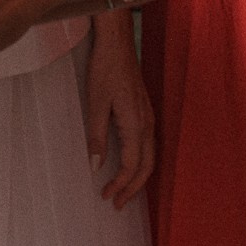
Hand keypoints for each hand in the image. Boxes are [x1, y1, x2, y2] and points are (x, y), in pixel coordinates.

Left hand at [85, 12, 154, 208]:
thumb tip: (96, 166)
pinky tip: (130, 162)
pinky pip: (149, 143)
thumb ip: (97, 136)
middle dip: (133, 188)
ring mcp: (149, 115)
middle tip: (118, 204)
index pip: (132, 165)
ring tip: (124, 190)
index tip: (106, 196)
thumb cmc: (104, 68)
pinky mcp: (145, 109)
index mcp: (135, 123)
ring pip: (150, 155)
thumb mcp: (95, 102)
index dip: (120, 184)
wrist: (116, 41)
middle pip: (147, 166)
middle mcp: (147, 122)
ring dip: (138, 176)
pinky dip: (142, 161)